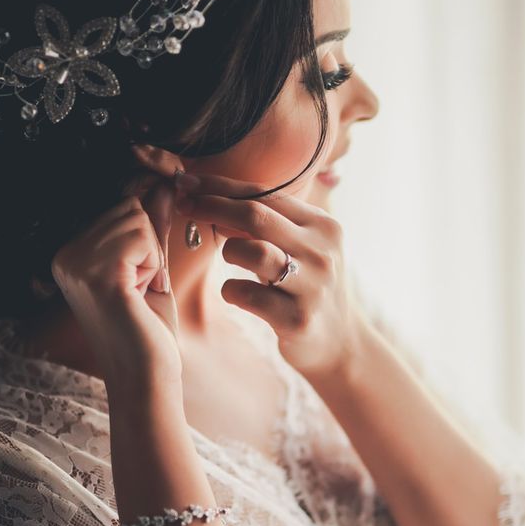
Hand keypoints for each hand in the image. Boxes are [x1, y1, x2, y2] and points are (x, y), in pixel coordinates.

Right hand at [50, 173, 181, 394]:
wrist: (146, 377)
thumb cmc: (148, 328)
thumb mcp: (149, 267)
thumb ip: (151, 226)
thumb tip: (162, 184)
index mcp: (68, 254)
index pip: (120, 209)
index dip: (143, 241)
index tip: (135, 281)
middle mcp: (64, 255)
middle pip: (129, 208)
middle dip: (148, 247)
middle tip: (138, 290)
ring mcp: (76, 264)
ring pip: (138, 220)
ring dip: (151, 258)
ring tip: (137, 294)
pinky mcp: (97, 274)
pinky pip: (143, 237)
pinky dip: (153, 265)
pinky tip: (139, 295)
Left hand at [173, 171, 369, 384]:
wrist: (340, 344)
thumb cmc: (308, 287)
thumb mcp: (303, 248)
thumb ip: (271, 222)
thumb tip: (215, 197)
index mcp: (323, 227)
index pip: (266, 194)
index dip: (221, 185)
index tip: (188, 181)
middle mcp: (322, 252)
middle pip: (255, 215)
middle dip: (211, 205)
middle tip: (184, 204)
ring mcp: (312, 287)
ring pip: (252, 252)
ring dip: (229, 251)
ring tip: (232, 260)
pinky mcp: (297, 320)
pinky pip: (246, 295)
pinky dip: (231, 290)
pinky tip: (238, 293)